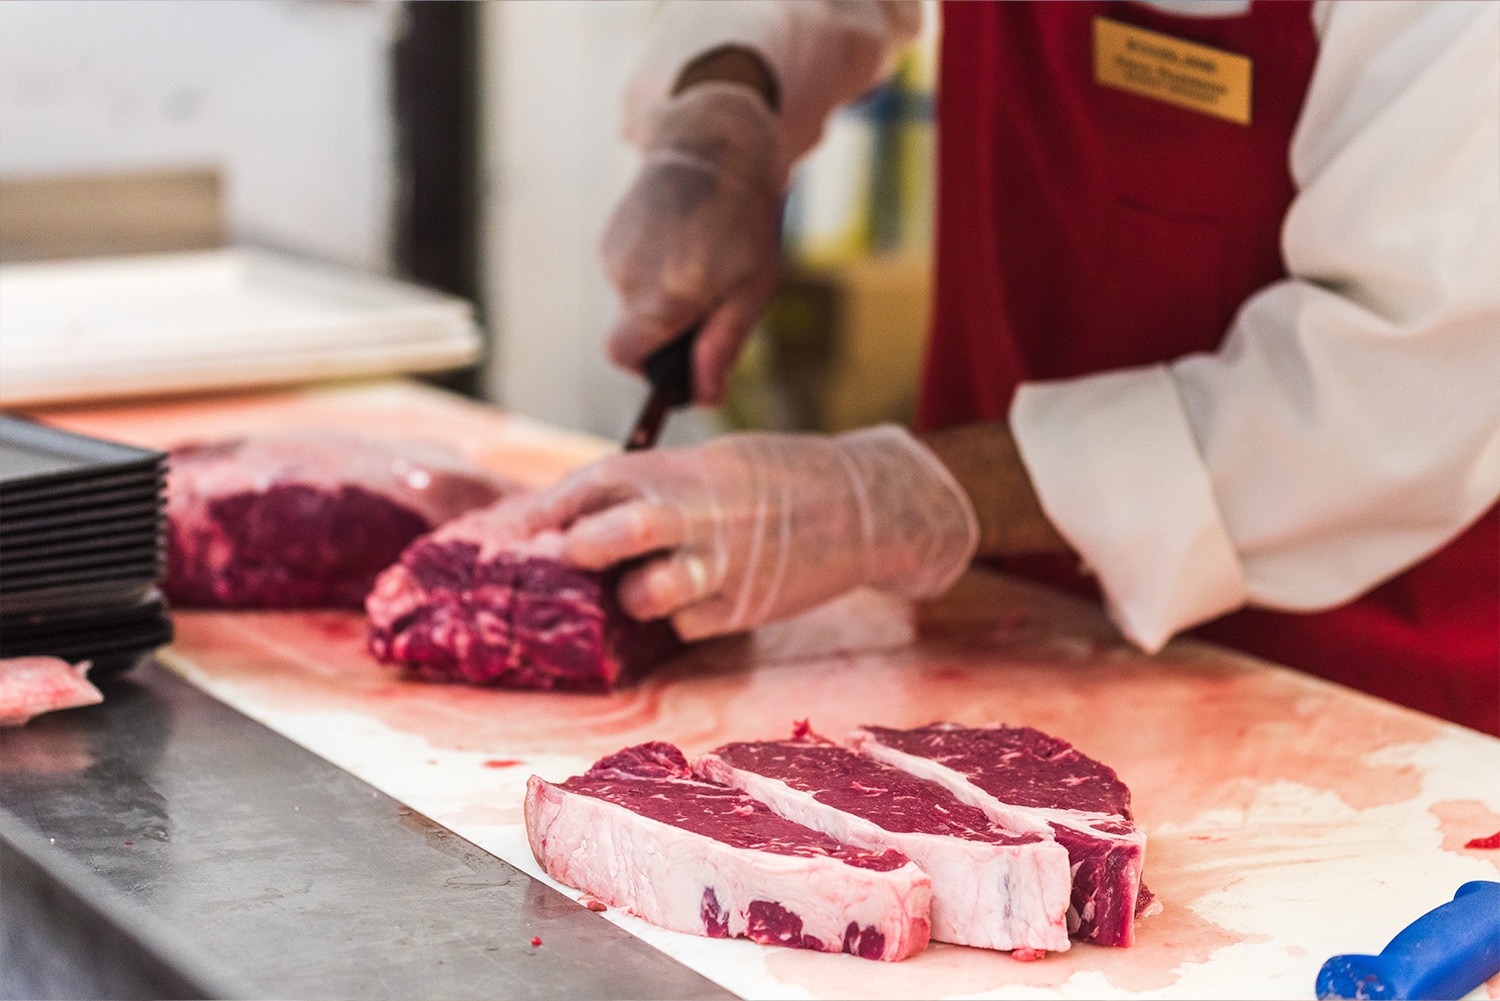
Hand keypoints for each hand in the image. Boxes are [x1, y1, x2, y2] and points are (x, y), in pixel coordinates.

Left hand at [519, 427, 978, 640]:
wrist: (861, 504)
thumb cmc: (774, 478)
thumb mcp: (711, 463)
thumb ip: (652, 488)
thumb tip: (576, 518)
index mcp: (683, 469)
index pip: (598, 482)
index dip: (550, 507)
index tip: (516, 528)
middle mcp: (698, 514)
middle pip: (616, 534)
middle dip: (579, 551)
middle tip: (562, 563)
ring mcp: (722, 566)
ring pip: (646, 596)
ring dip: (629, 599)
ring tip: (641, 589)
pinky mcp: (742, 609)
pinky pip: (685, 625)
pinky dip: (676, 619)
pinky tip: (693, 601)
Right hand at [601, 82, 786, 404]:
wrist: (715, 143)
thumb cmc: (743, 221)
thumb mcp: (750, 290)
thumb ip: (722, 347)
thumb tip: (703, 399)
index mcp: (661, 297)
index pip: (625, 357)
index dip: (647, 367)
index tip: (676, 356)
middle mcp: (627, 276)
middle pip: (634, 331)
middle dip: (668, 326)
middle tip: (712, 292)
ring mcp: (613, 251)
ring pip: (634, 300)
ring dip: (663, 293)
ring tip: (702, 256)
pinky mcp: (611, 232)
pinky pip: (629, 271)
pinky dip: (654, 266)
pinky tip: (682, 238)